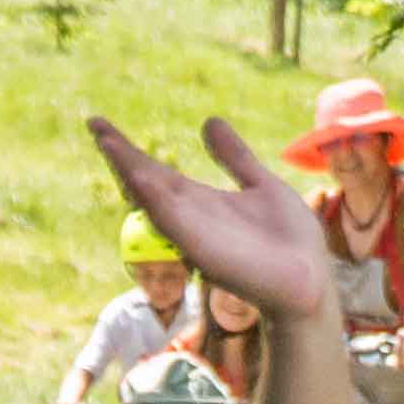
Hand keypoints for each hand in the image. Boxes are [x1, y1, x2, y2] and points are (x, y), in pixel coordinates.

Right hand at [90, 116, 337, 322]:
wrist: (308, 282)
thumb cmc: (288, 242)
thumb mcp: (260, 184)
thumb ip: (234, 157)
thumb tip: (209, 121)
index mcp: (200, 201)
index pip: (155, 170)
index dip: (128, 149)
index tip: (99, 123)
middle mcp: (190, 216)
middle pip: (146, 181)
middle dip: (121, 156)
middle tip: (95, 124)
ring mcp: (195, 233)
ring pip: (154, 199)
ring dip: (130, 172)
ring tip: (108, 142)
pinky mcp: (205, 250)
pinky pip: (175, 223)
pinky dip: (156, 201)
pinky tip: (140, 180)